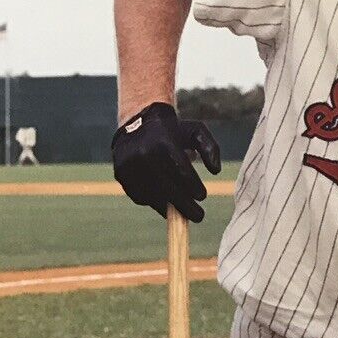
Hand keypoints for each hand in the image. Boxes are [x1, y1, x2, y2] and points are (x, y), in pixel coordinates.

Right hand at [111, 101, 220, 222]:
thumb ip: (211, 148)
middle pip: (169, 190)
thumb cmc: (173, 130)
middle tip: (198, 216)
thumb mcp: (196, 131)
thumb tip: (216, 171)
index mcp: (164, 143)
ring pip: (154, 197)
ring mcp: (130, 166)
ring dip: (170, 207)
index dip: (194, 188)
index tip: (202, 196)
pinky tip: (164, 199)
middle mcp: (144, 154)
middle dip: (186, 207)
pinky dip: (154, 201)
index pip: (182, 173)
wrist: (137, 120)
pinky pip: (140, 196)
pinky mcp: (121, 175)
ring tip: (182, 210)